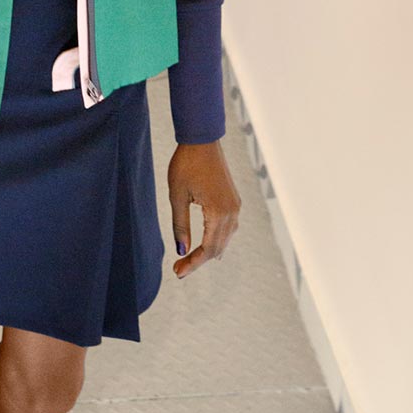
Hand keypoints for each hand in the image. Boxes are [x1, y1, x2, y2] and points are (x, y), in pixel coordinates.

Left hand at [167, 140, 239, 277]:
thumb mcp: (177, 196)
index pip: (208, 249)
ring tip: (188, 261)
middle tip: (178, 271)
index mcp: (219, 213)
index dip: (193, 263)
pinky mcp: (233, 201)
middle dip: (198, 261)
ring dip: (208, 252)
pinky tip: (208, 247)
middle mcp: (232, 212)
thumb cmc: (186, 165)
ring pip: (224, 239)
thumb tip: (182, 251)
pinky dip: (217, 241)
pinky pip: (228, 229)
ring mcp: (235, 206)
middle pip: (218, 248)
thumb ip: (180, 225)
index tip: (177, 272)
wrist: (202, 140)